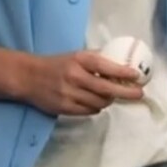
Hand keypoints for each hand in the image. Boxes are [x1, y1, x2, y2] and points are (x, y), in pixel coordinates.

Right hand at [21, 50, 143, 115]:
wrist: (28, 77)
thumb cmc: (56, 64)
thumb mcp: (76, 56)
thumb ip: (96, 59)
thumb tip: (121, 63)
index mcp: (79, 60)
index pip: (106, 66)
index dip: (123, 72)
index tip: (137, 76)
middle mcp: (75, 77)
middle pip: (106, 89)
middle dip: (125, 93)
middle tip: (138, 94)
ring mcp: (69, 94)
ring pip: (100, 102)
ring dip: (109, 100)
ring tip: (111, 96)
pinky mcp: (64, 108)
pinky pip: (89, 111)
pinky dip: (96, 107)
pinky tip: (95, 102)